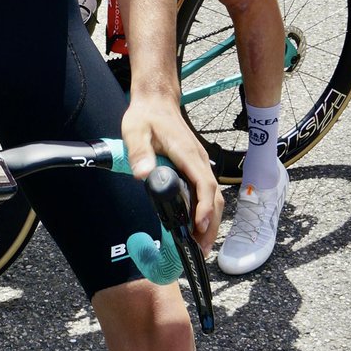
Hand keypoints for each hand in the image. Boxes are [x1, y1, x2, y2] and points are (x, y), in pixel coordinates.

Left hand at [121, 92, 222, 255]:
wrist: (156, 101)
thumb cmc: (146, 116)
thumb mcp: (135, 131)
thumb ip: (139, 153)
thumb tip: (144, 175)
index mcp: (186, 153)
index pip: (204, 183)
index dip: (204, 206)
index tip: (198, 226)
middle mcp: (198, 159)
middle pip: (215, 196)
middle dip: (211, 224)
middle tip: (201, 250)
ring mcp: (198, 163)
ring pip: (213, 196)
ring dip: (210, 220)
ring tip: (200, 245)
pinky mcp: (194, 166)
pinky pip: (206, 191)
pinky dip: (206, 210)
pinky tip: (196, 225)